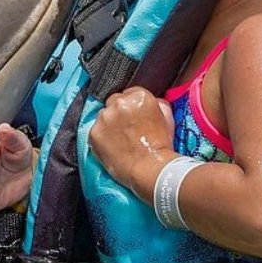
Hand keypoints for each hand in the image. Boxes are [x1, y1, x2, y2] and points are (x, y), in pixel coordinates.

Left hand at [89, 86, 176, 202]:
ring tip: (119, 140)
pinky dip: (101, 138)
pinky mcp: (94, 133)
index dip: (132, 107)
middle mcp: (119, 103)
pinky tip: (112, 147)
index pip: (130, 93)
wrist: (150, 169)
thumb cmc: (161, 145)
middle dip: (119, 113)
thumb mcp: (167, 119)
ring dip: (109, 125)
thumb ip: (158, 104)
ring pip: (103, 116)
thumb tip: (153, 102)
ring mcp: (104, 117)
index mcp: (139, 96)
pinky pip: (95, 131)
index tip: (134, 117)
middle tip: (126, 129)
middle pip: (114, 102)